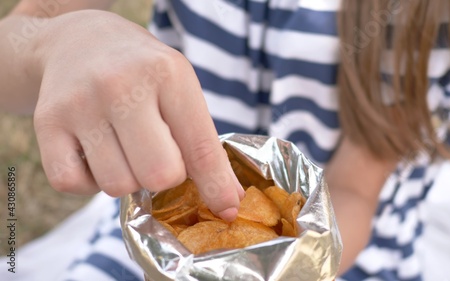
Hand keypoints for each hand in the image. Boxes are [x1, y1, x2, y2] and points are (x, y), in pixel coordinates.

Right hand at [31, 10, 243, 220]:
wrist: (80, 42)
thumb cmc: (141, 72)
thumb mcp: (179, 88)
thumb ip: (201, 142)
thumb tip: (227, 200)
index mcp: (167, 74)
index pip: (199, 147)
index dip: (216, 186)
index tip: (227, 208)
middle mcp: (120, 86)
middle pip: (159, 175)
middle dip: (166, 176)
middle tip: (158, 153)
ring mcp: (79, 104)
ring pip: (117, 185)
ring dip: (128, 177)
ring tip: (125, 147)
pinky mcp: (46, 123)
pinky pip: (74, 185)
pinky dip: (90, 182)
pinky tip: (97, 154)